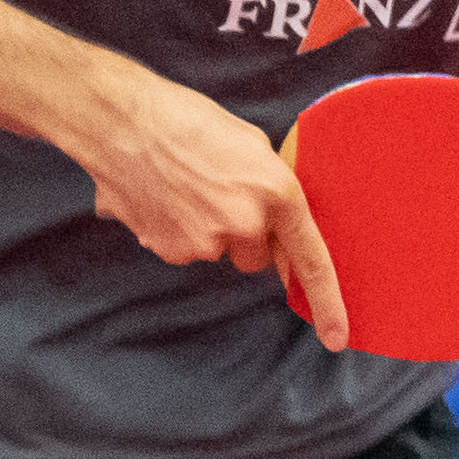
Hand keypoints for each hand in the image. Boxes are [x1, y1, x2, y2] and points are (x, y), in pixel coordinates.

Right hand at [68, 65, 347, 351]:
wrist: (121, 120)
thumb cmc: (187, 120)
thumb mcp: (250, 144)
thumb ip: (270, 188)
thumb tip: (275, 224)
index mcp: (277, 193)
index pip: (311, 261)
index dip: (326, 303)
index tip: (336, 338)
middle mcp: (246, 223)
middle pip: (255, 256)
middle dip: (243, 235)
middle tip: (218, 194)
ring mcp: (206, 241)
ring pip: (216, 251)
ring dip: (206, 230)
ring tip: (184, 186)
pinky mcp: (170, 249)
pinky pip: (183, 250)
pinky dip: (174, 230)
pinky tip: (161, 196)